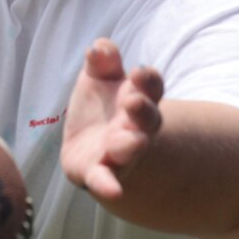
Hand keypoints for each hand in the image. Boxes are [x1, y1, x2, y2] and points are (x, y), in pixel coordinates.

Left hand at [60, 38, 163, 204]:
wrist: (88, 144)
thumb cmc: (100, 106)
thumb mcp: (98, 78)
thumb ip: (102, 62)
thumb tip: (99, 46)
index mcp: (136, 98)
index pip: (151, 87)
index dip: (148, 80)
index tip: (139, 72)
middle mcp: (134, 126)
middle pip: (148, 118)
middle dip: (143, 110)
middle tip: (133, 101)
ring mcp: (119, 151)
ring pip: (131, 149)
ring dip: (132, 144)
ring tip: (133, 140)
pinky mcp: (99, 171)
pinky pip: (105, 180)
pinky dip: (109, 186)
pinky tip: (113, 192)